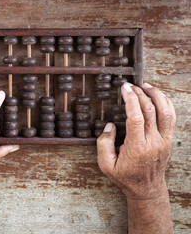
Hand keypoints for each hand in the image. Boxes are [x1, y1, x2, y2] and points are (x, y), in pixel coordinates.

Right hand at [97, 82, 175, 199]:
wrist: (146, 189)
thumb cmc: (125, 177)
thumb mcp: (106, 165)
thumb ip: (104, 144)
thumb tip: (109, 126)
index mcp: (137, 147)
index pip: (136, 117)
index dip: (130, 100)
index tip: (124, 89)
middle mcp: (153, 142)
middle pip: (150, 110)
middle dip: (139, 94)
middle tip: (129, 86)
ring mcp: (164, 140)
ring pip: (165, 111)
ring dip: (156, 95)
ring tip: (145, 86)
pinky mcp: (168, 140)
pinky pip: (171, 117)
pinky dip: (166, 103)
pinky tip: (158, 96)